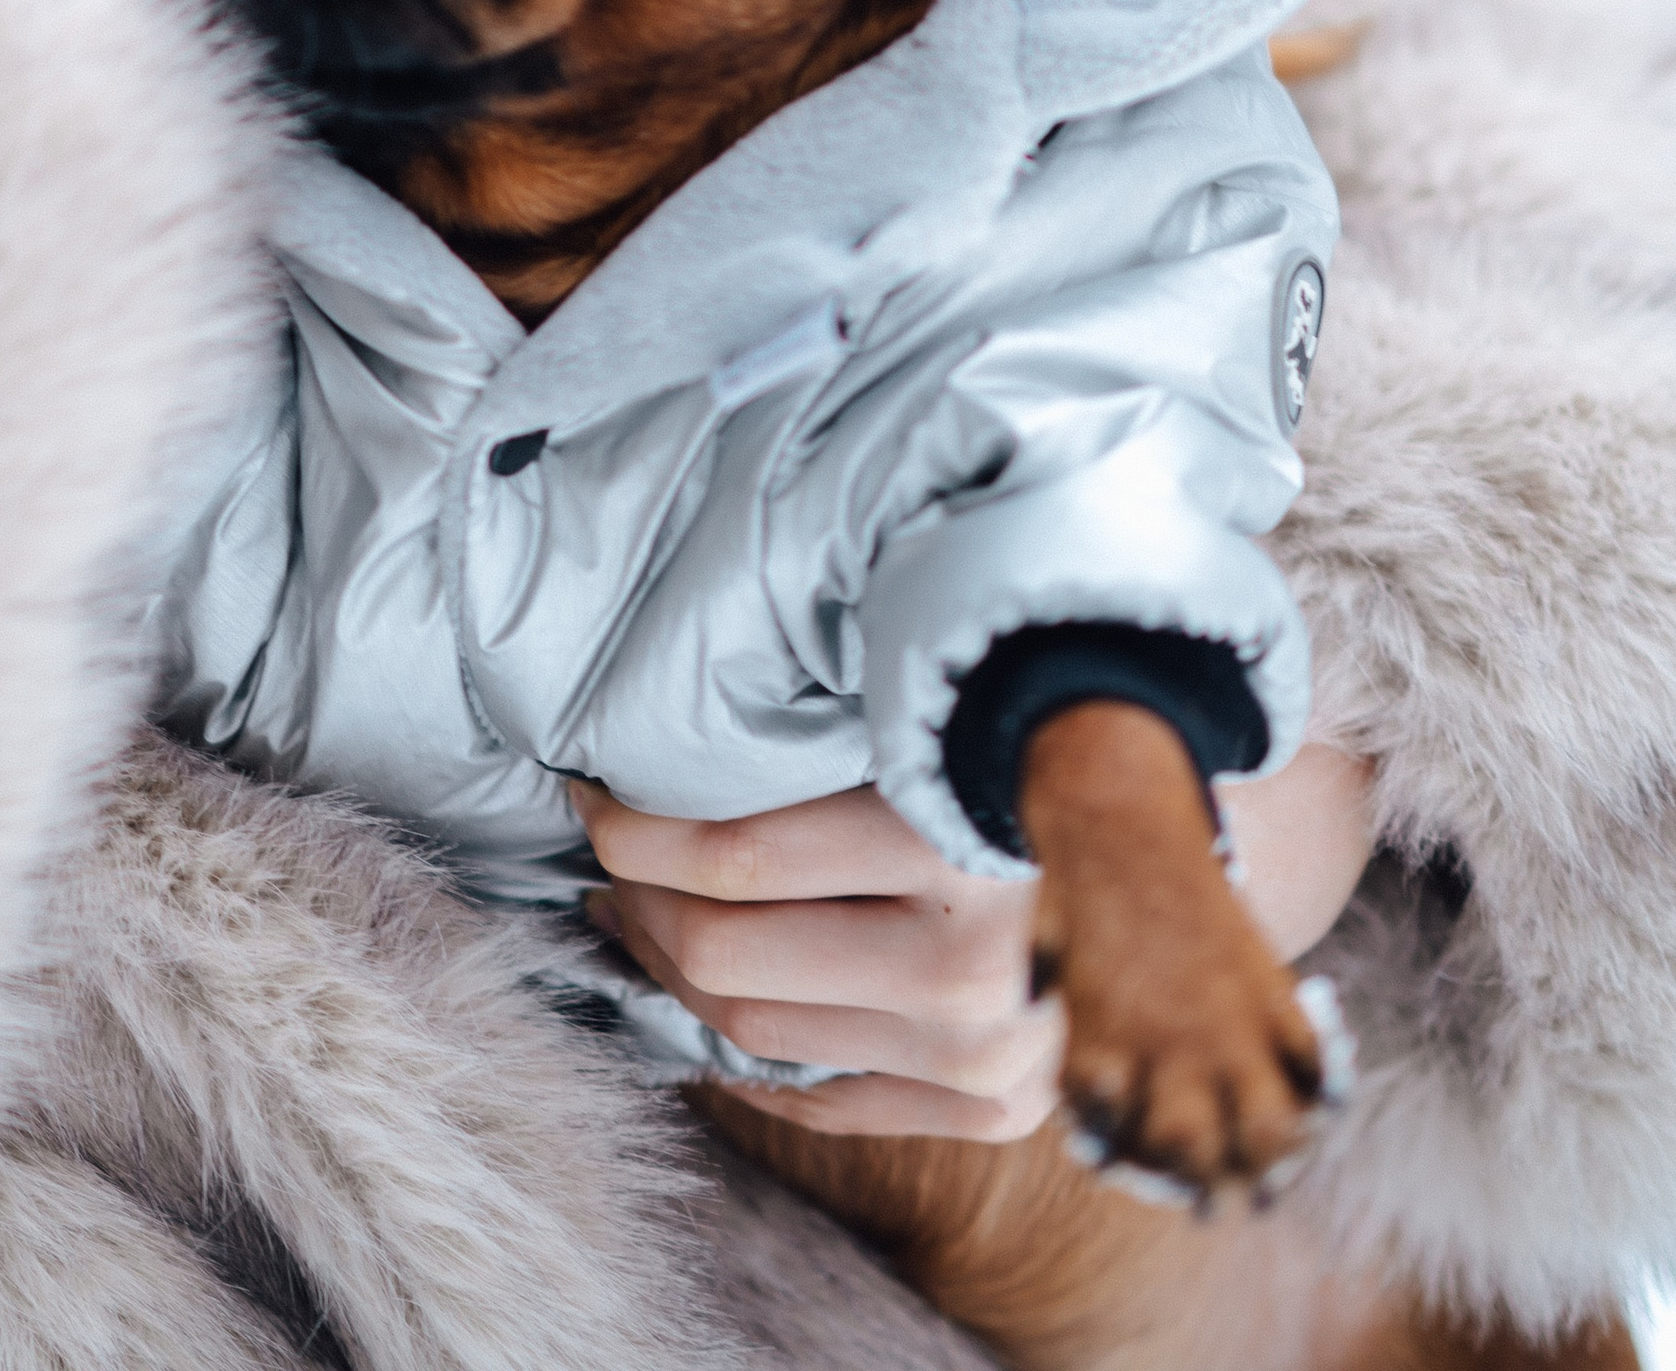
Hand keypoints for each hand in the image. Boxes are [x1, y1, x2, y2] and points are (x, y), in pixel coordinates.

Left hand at [570, 739, 1374, 1145]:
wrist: (1206, 825)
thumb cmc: (1049, 724)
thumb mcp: (957, 688)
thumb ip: (842, 693)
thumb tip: (662, 688)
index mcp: (958, 833)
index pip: (730, 852)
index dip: (630, 821)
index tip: (588, 780)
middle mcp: (976, 960)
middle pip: (721, 947)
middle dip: (630, 893)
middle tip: (600, 841)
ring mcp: (990, 1052)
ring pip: (750, 1023)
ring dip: (665, 962)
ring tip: (632, 902)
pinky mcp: (997, 1107)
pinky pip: (817, 1092)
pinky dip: (737, 1048)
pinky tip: (702, 985)